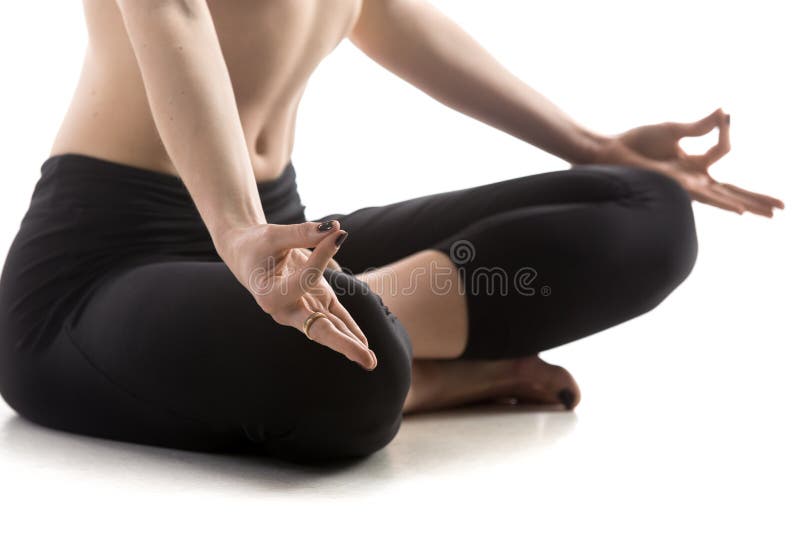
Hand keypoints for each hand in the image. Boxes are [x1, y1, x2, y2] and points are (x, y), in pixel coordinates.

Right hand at [216, 220, 376, 369]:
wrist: (248, 255)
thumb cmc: (257, 245)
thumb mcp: (274, 236)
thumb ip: (304, 233)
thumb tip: (337, 230)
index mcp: (269, 295)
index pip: (306, 279)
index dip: (322, 256)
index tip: (337, 234)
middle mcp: (287, 310)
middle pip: (318, 330)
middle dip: (344, 344)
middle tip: (368, 361)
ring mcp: (303, 309)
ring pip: (330, 329)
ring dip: (351, 344)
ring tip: (370, 361)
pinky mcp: (317, 303)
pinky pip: (336, 318)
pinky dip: (350, 330)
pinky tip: (364, 346)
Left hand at [598, 108, 783, 216]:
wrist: (612, 152)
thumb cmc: (637, 143)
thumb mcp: (674, 130)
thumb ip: (700, 126)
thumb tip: (724, 112)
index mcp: (693, 165)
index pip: (723, 150)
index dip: (725, 130)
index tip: (723, 114)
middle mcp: (693, 180)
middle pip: (733, 190)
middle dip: (758, 198)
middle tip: (783, 208)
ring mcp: (686, 186)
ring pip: (725, 197)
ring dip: (749, 204)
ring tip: (769, 214)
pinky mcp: (677, 187)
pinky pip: (706, 196)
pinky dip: (725, 202)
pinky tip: (740, 211)